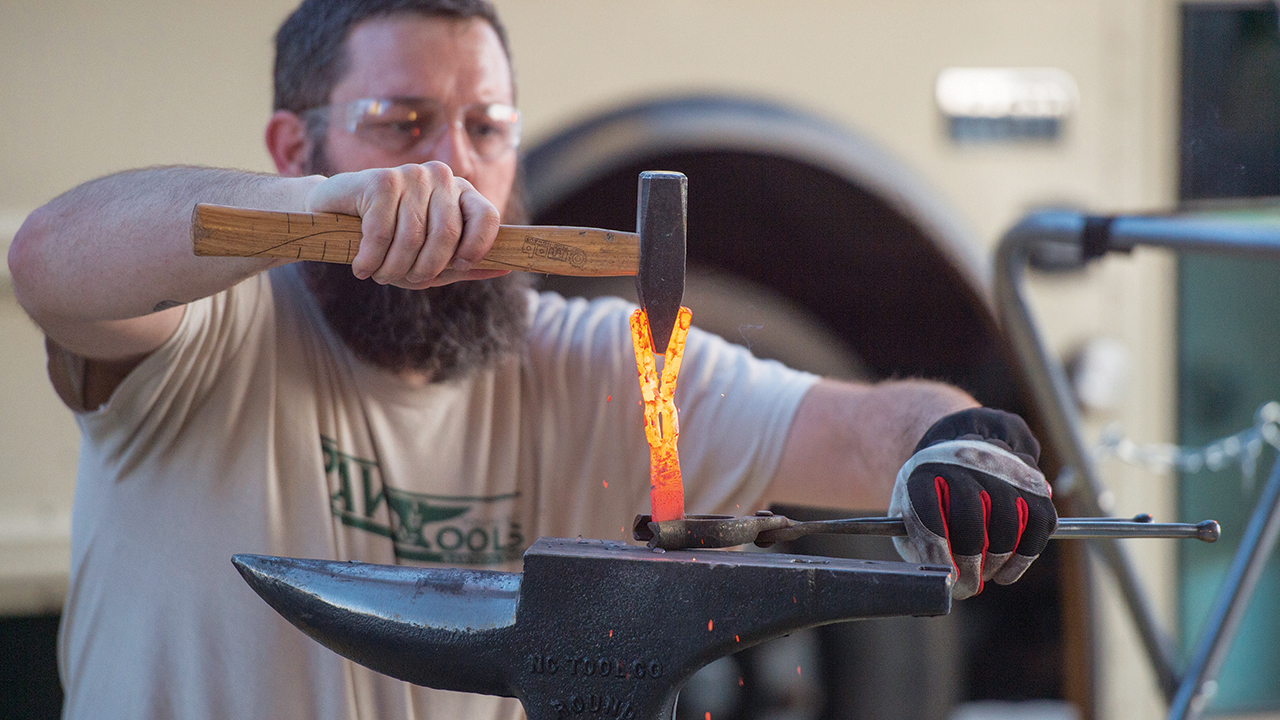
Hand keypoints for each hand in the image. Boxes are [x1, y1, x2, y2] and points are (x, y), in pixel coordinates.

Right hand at [304, 162, 507, 288]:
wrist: (334, 217)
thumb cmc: (391, 243)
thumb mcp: (433, 259)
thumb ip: (468, 265)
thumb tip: (507, 266)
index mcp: (462, 194)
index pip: (488, 217)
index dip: (476, 248)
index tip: (457, 266)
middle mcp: (441, 177)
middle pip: (447, 235)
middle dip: (423, 269)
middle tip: (401, 278)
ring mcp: (411, 174)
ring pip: (412, 237)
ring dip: (391, 268)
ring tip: (378, 273)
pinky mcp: (380, 179)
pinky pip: (382, 231)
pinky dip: (370, 258)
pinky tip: (362, 266)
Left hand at [888, 408, 1056, 598]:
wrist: (958, 451)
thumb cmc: (931, 493)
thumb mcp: (906, 511)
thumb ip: (914, 540)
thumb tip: (935, 575)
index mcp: (926, 470)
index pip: (929, 511)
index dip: (937, 551)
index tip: (945, 577)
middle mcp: (966, 461)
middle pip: (971, 516)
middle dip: (969, 561)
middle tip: (966, 585)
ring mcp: (1003, 467)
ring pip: (1008, 521)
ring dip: (997, 560)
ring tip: (984, 574)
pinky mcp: (1034, 481)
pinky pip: (1040, 523)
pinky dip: (1025, 557)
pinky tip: (1006, 573)